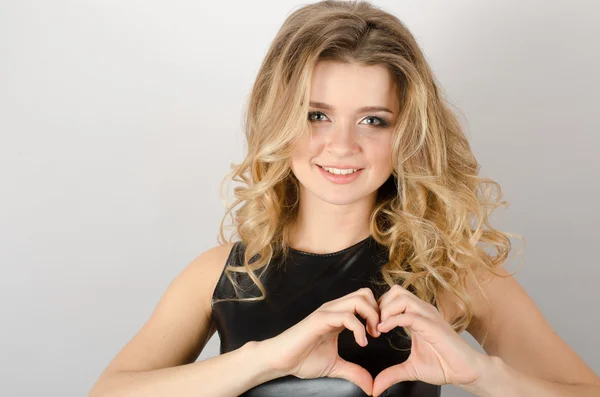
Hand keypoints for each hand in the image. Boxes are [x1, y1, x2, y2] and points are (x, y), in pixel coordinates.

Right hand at [261, 287, 380, 394]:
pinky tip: (361, 343)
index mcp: (338, 315)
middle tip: (377, 333)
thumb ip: (353, 372)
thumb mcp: (335, 367)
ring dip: (371, 317)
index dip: (377, 314)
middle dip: (377, 312)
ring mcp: (327, 312)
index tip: (379, 334)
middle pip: (365, 294)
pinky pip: (347, 316)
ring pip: (359, 299)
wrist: (280, 360)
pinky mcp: (320, 319)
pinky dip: (359, 329)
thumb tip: (370, 386)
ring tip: (371, 337)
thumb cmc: (302, 359)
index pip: (365, 300)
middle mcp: (334, 309)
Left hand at [372, 284, 486, 396]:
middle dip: (380, 305)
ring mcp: (429, 316)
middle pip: (395, 291)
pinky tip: (384, 330)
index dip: (379, 308)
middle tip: (374, 326)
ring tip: (379, 328)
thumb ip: (392, 374)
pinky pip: (409, 315)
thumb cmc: (444, 365)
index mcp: (417, 316)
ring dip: (385, 311)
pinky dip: (392, 320)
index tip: (372, 327)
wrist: (466, 372)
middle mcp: (423, 312)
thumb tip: (375, 387)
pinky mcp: (433, 325)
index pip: (393, 297)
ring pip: (401, 298)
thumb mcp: (410, 369)